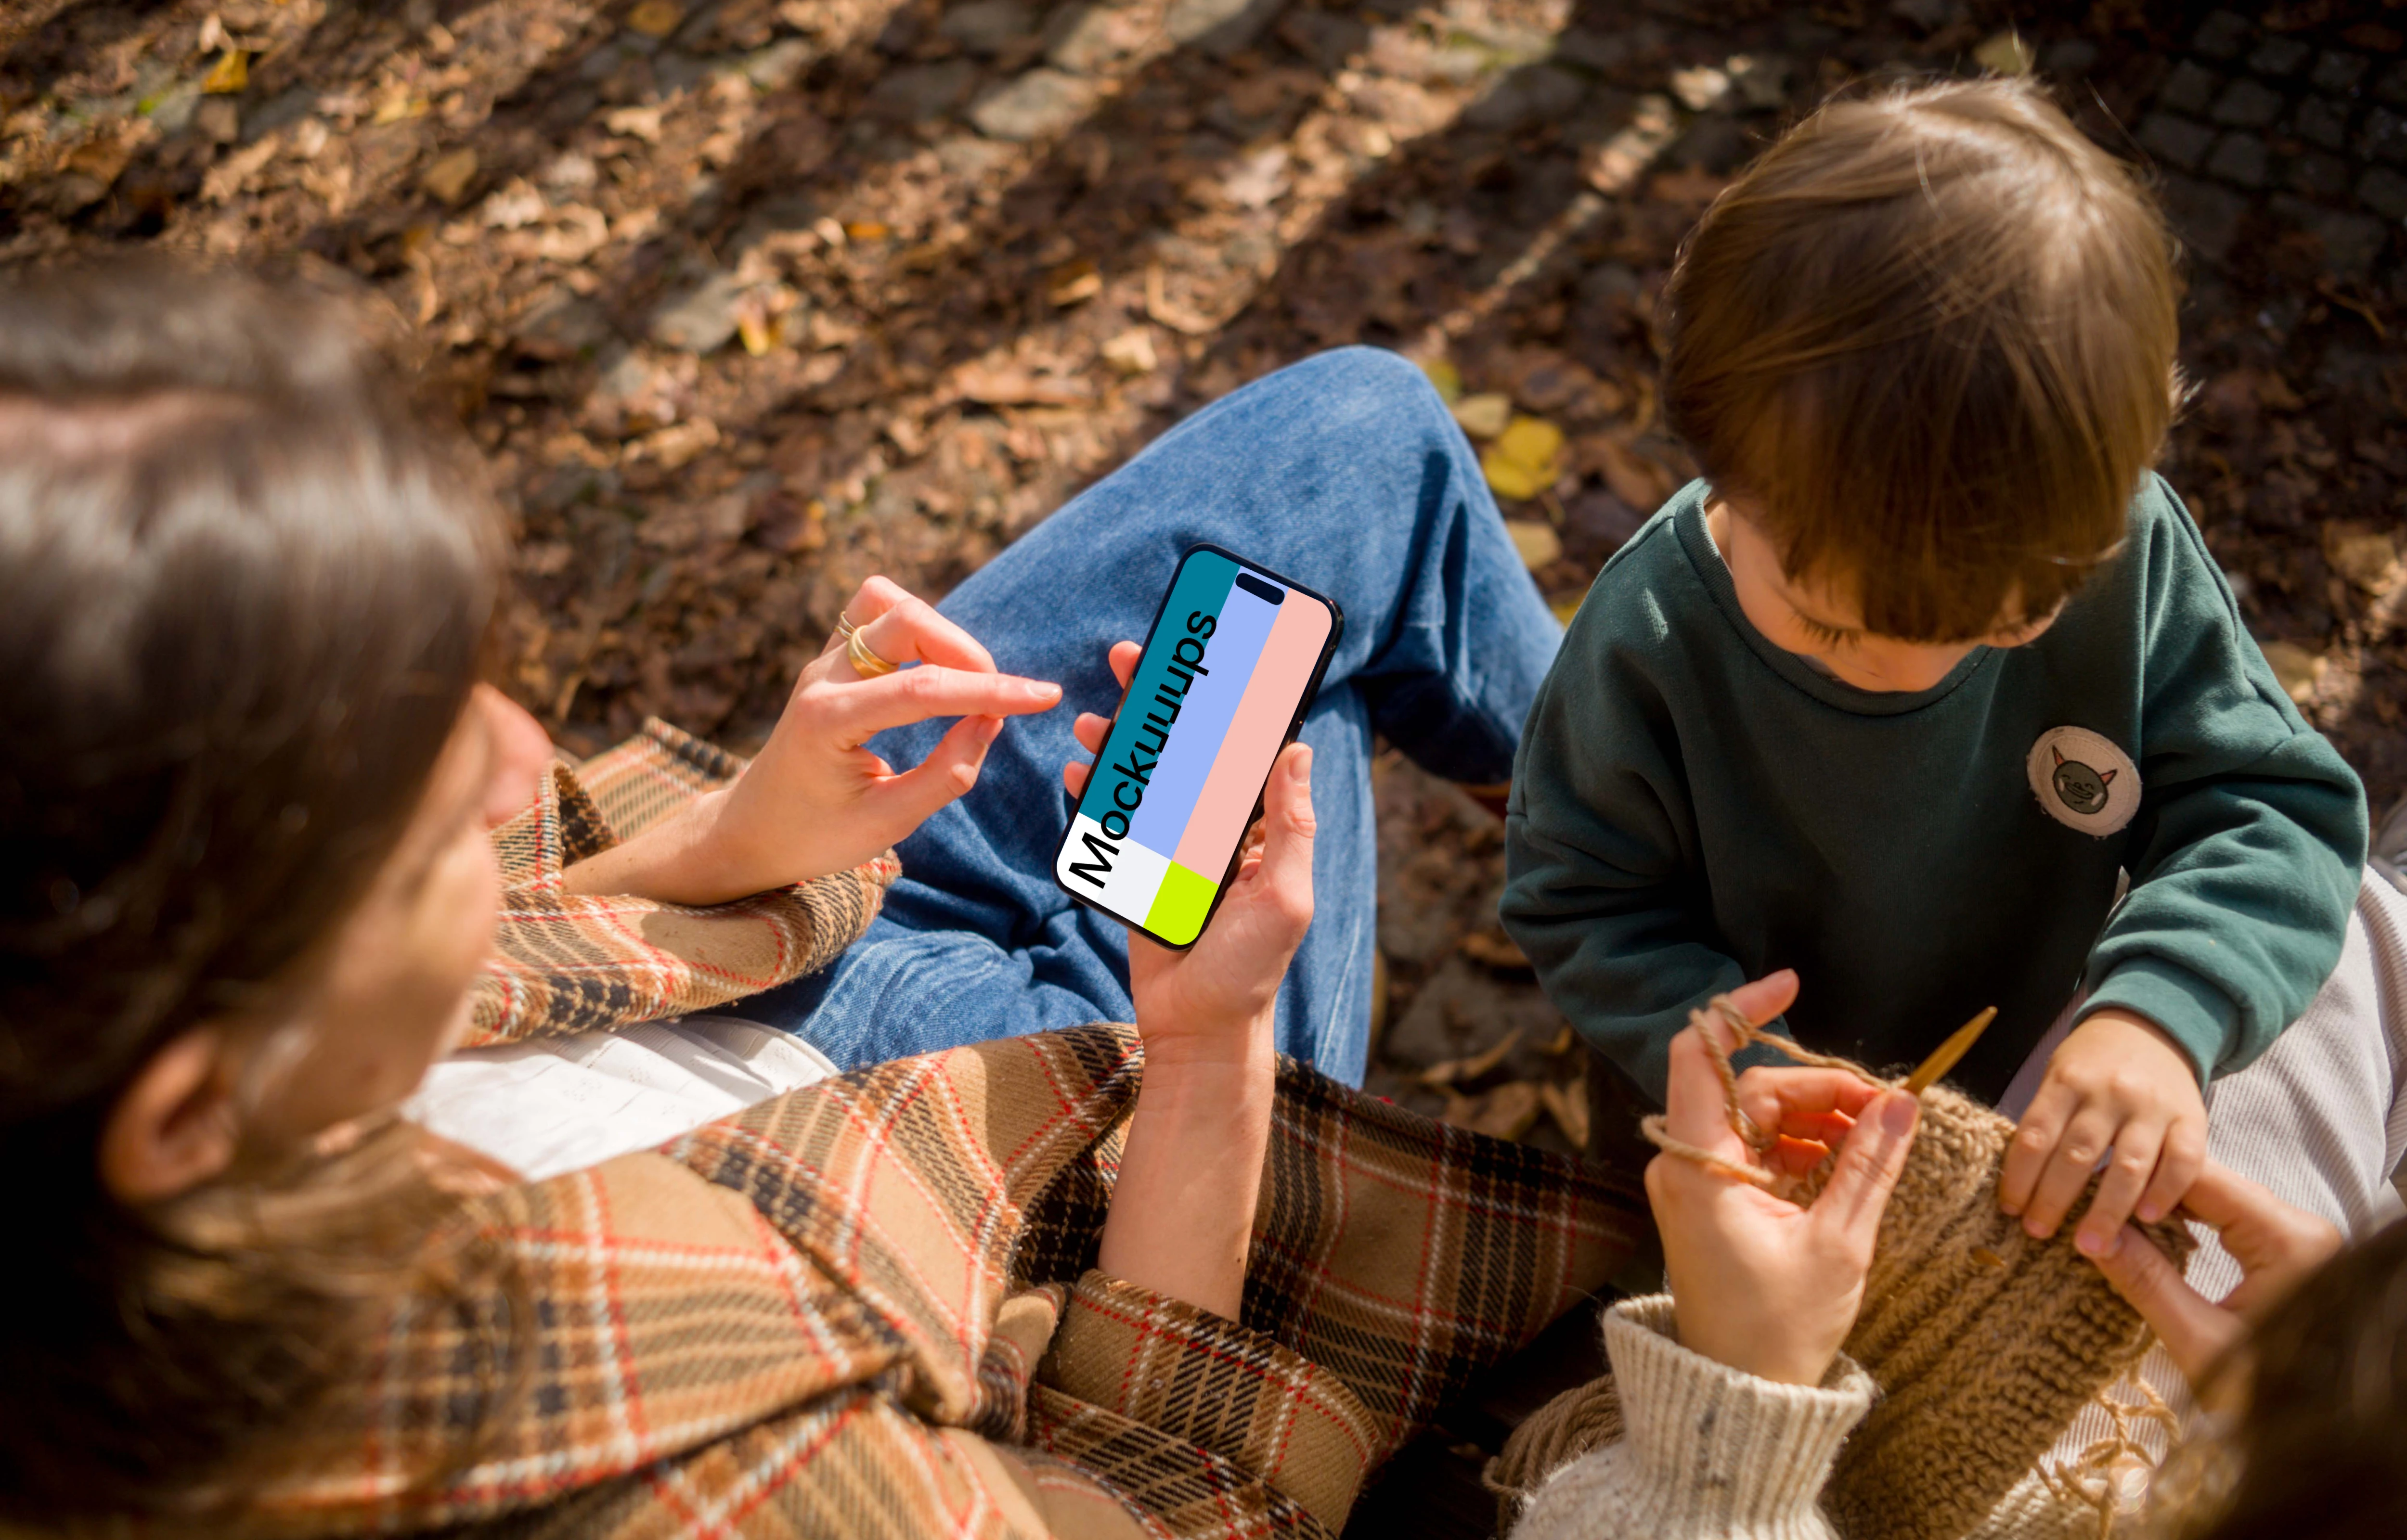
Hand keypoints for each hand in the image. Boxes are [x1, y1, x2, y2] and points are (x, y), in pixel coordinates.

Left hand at [563, 576, 1059, 903]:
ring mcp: (822, 661)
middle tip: (993, 699)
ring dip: (938, 629)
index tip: (1045, 697)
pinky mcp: (830, 658)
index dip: (992, 690)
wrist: (752, 830)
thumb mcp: (886, 823)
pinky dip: (917, 626)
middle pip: (905, 619)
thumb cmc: (815, 836)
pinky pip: (876, 612)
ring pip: (888, 601)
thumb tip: (990, 722)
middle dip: (965, 651)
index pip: (924, 689)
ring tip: (963, 679)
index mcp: (829, 721)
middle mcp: (822, 678)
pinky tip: (936, 666)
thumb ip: (945, 775)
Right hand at [1064, 641, 1317, 1068]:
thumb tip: (1299, 752)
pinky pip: (1113, 823)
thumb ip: (1291, 826)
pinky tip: (1082, 772)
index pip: (1242, 752)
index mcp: (1257, 831)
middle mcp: (1215, 832)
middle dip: (1158, 704)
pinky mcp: (1136, 873)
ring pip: (1143, 780)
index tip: (1205, 658)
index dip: (1224, 703)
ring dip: (1120, 744)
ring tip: (1097, 720)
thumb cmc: (1252, 970)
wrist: (1197, 1030)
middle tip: (1131, 660)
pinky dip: (1096, 795)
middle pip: (1185, 752)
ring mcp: (1173, 850)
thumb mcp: (1285, 896)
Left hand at [1648, 970, 1922, 1386]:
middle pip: (1750, 1090)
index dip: (1741, 1011)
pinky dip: (1803, 1146)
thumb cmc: (1779, 1329)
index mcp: (1697, 1166)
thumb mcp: (1839, 1243)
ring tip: (1877, 1138)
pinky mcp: (1713, 1201)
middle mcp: (1684, 1163)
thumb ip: (1869, 1166)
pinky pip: (1758, 1149)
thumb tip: (1901, 1103)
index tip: (1792, 983)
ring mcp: (1696, 1182)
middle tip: (1886, 1107)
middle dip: (1819, 1086)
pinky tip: (1849, 1161)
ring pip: (1759, 1117)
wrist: (1740, 1397)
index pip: (1702, 1054)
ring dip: (1818, 1117)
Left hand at [1999, 1008, 2206, 1256]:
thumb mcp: (2058, 1077)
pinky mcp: (2191, 1118)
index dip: (2019, 1177)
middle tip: (2038, 1233)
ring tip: (2090, 1246)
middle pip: (2076, 1154)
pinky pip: (2183, 1160)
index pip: (2034, 1135)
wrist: (2150, 1027)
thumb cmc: (2092, 1065)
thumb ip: (2046, 1121)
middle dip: (2054, 1200)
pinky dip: (2167, 1191)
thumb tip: (2020, 1185)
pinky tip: (2149, 1219)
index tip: (2009, 1210)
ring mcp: (2152, 1106)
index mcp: (2067, 1081)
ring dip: (2108, 1210)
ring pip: (2128, 1164)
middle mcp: (2108, 1092)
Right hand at [2088, 1160, 2342, 1407]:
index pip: (2202, 1180)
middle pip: (2210, 1184)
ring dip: (2164, 1207)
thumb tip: (2092, 1237)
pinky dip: (2188, 1223)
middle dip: (2148, 1192)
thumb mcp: (2199, 1341)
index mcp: (2290, 1240)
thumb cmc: (2268, 1395)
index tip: (2089, 1193)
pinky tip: (2150, 1231)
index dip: (2140, 1181)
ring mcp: (2298, 1239)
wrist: (2323, 1434)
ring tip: (2111, 1217)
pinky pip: (2229, 1220)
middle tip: (2090, 1203)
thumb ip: (2147, 1283)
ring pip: (2217, 1199)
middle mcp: (2301, 1227)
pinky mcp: (2289, 1253)